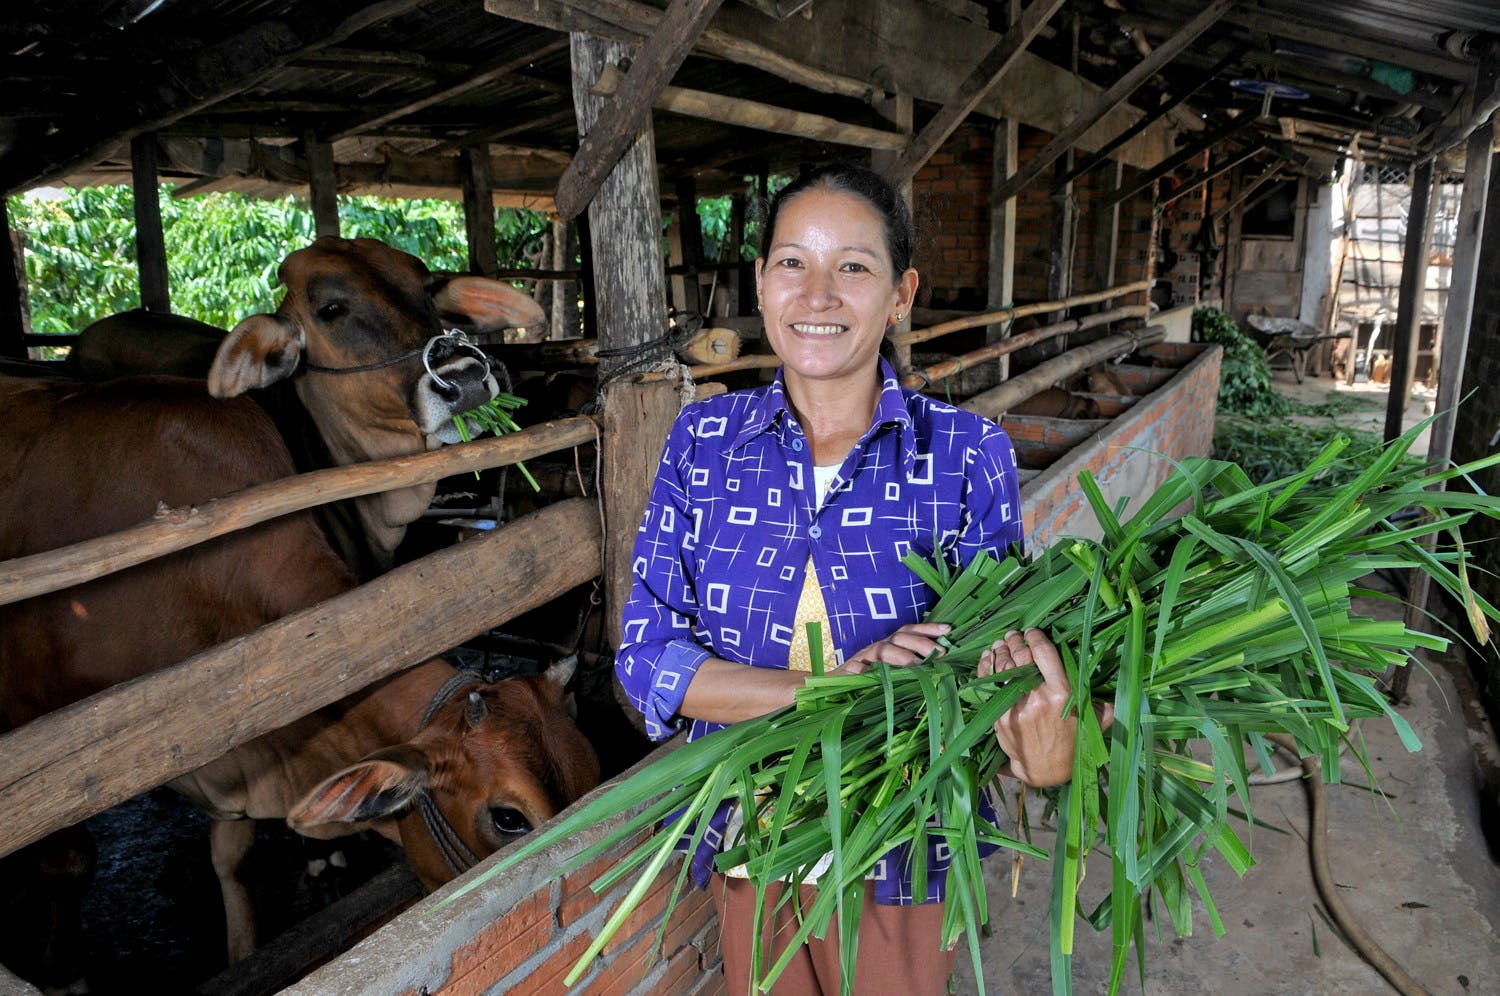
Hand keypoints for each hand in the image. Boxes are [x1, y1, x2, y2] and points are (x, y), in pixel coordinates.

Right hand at [837, 622, 950, 674]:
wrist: (833, 688)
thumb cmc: (869, 682)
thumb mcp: (893, 674)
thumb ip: (912, 670)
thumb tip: (940, 668)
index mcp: (890, 647)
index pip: (910, 632)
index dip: (928, 628)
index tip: (948, 629)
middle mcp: (877, 649)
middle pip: (900, 638)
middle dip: (921, 643)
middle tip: (940, 653)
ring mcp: (861, 659)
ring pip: (880, 650)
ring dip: (898, 654)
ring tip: (914, 663)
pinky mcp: (846, 673)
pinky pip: (853, 669)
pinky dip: (860, 670)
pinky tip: (866, 673)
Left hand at [980, 628, 1110, 786]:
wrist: (1047, 772)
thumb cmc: (1074, 743)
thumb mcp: (1097, 722)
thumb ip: (1106, 702)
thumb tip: (1128, 684)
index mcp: (1063, 694)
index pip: (1045, 654)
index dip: (1036, 638)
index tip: (1032, 632)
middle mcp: (1038, 698)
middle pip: (1021, 657)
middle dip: (1016, 641)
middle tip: (1013, 635)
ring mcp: (1016, 708)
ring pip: (1004, 668)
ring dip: (1000, 651)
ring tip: (1001, 643)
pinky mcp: (1001, 717)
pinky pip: (990, 685)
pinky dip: (986, 668)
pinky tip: (988, 657)